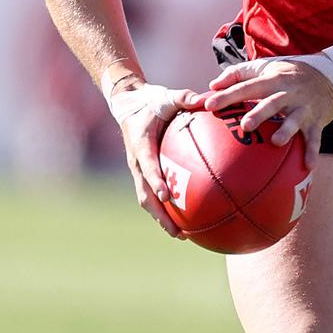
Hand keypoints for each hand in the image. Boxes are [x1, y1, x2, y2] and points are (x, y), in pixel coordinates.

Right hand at [108, 78, 207, 237]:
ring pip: (147, 201)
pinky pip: (152, 195)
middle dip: (160, 215)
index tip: (166, 196)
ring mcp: (138, 170)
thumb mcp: (166, 96)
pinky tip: (185, 219)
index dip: (156, 181)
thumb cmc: (150, 102)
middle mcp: (136, 162)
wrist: (128, 105)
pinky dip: (164, 210)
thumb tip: (204, 98)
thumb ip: (183, 97)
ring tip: (182, 235)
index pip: (147, 166)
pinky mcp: (143, 173)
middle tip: (178, 231)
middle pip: (145, 195)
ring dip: (161, 219)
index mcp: (140, 145)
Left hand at [203, 57, 332, 169]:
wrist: (327, 76)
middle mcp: (288, 92)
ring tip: (276, 142)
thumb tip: (212, 85)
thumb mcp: (263, 67)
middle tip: (244, 126)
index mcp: (272, 79)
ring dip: (286, 131)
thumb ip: (237, 74)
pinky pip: (315, 138)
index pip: (247, 87)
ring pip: (294, 119)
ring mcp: (303, 107)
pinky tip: (308, 166)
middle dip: (259, 113)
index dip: (228, 95)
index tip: (209, 104)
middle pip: (272, 102)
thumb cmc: (285, 74)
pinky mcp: (316, 121)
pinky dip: (312, 151)